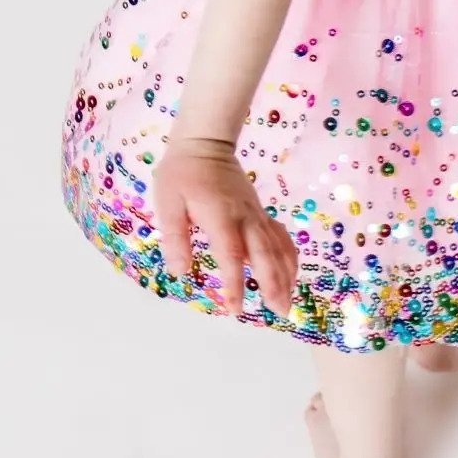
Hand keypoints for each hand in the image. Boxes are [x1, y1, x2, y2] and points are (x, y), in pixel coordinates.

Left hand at [152, 136, 298, 316]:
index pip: (231, 255)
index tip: (235, 309)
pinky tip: (291, 273)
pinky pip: (279, 236)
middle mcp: (244, 217)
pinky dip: (288, 256)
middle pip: (265, 253)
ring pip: (277, 246)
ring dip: (285, 274)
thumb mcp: (167, 202)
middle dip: (274, 284)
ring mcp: (255, 214)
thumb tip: (180, 272)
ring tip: (287, 302)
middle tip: (280, 313)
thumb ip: (175, 237)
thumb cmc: (182, 173)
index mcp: (221, 216)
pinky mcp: (259, 212)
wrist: (206, 144)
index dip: (235, 283)